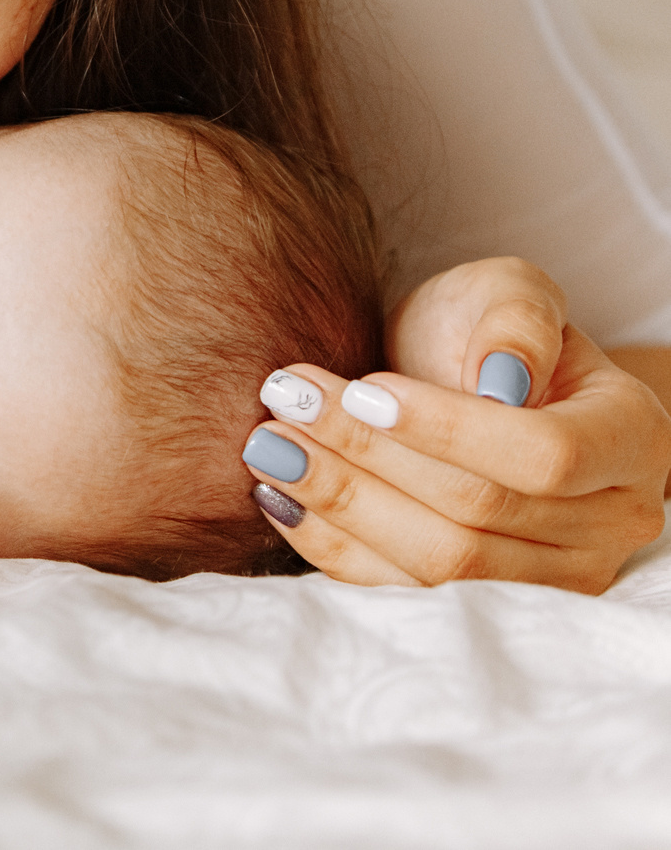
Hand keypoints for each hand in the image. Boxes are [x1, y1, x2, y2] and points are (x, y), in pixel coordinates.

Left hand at [247, 258, 670, 591]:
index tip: (361, 387)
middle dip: (368, 457)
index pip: (546, 456)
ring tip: (268, 444)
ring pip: (439, 564)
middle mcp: (611, 523)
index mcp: (632, 441)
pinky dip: (332, 546)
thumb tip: (502, 381)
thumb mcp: (505, 293)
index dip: (447, 429)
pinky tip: (277, 497)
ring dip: (339, 503)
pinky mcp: (486, 606)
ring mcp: (555, 579)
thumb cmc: (485, 331)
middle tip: (285, 403)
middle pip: (479, 514)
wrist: (465, 383)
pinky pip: (403, 593)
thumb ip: (514, 320)